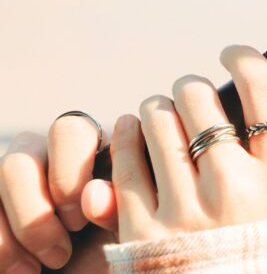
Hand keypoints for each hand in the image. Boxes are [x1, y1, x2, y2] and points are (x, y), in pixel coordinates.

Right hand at [0, 115, 117, 271]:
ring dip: (21, 231)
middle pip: (20, 157)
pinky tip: (24, 271)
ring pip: (0, 178)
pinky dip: (2, 248)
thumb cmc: (121, 250)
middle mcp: (45, 157)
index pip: (68, 131)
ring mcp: (13, 183)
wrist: (96, 272)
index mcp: (89, 148)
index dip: (68, 176)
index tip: (81, 222)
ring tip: (46, 266)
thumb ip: (120, 204)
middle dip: (35, 211)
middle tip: (62, 251)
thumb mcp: (129, 227)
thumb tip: (92, 194)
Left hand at [88, 45, 266, 244]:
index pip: (262, 89)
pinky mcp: (145, 229)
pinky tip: (132, 130)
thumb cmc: (264, 243)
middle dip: (190, 89)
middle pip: (199, 98)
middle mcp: (238, 187)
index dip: (242, 57)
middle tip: (189, 96)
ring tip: (161, 114)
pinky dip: (126, 134)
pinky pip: (125, 158)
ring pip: (157, 119)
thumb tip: (238, 89)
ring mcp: (190, 209)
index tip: (231, 52)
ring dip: (157, 108)